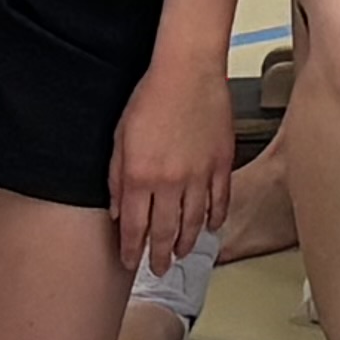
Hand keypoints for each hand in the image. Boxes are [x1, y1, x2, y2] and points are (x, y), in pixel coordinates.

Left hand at [110, 49, 236, 277]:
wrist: (188, 70)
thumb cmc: (149, 98)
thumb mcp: (119, 139)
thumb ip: (117, 179)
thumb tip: (118, 212)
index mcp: (141, 177)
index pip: (134, 227)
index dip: (132, 250)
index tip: (130, 263)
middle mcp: (170, 182)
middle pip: (165, 232)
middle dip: (159, 256)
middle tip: (158, 269)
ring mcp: (199, 175)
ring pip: (194, 222)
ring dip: (186, 242)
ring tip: (181, 253)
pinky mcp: (221, 163)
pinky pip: (220, 200)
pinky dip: (215, 218)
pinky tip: (211, 227)